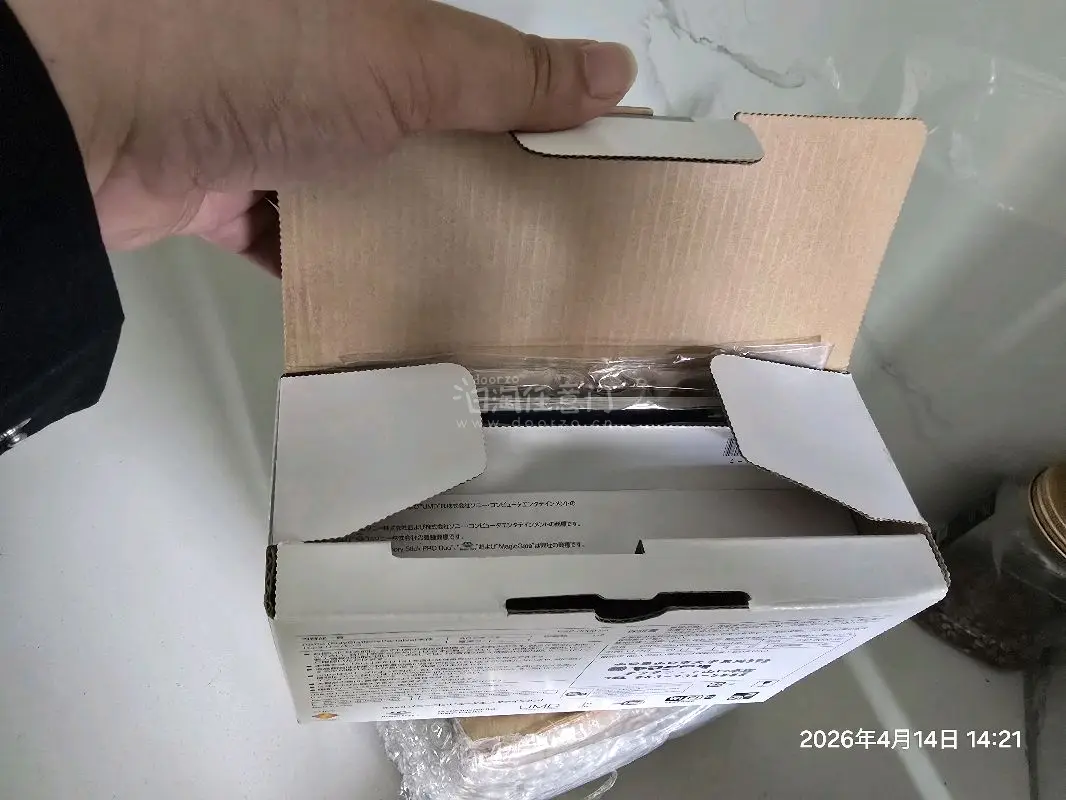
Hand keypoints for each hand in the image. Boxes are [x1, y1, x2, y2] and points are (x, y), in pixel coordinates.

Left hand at [10, 0, 636, 271]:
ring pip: (359, 192)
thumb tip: (605, 71)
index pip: (478, 65)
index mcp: (373, 15)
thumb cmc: (238, 46)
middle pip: (421, 135)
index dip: (533, 111)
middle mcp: (321, 62)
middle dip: (469, 185)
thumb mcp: (406, 55)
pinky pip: (292, 238)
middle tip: (524, 238)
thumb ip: (507, 72)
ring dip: (397, 233)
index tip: (579, 164)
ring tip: (456, 277)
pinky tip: (367, 298)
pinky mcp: (225, 188)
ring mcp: (270, 125)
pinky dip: (326, 268)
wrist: (87, 108)